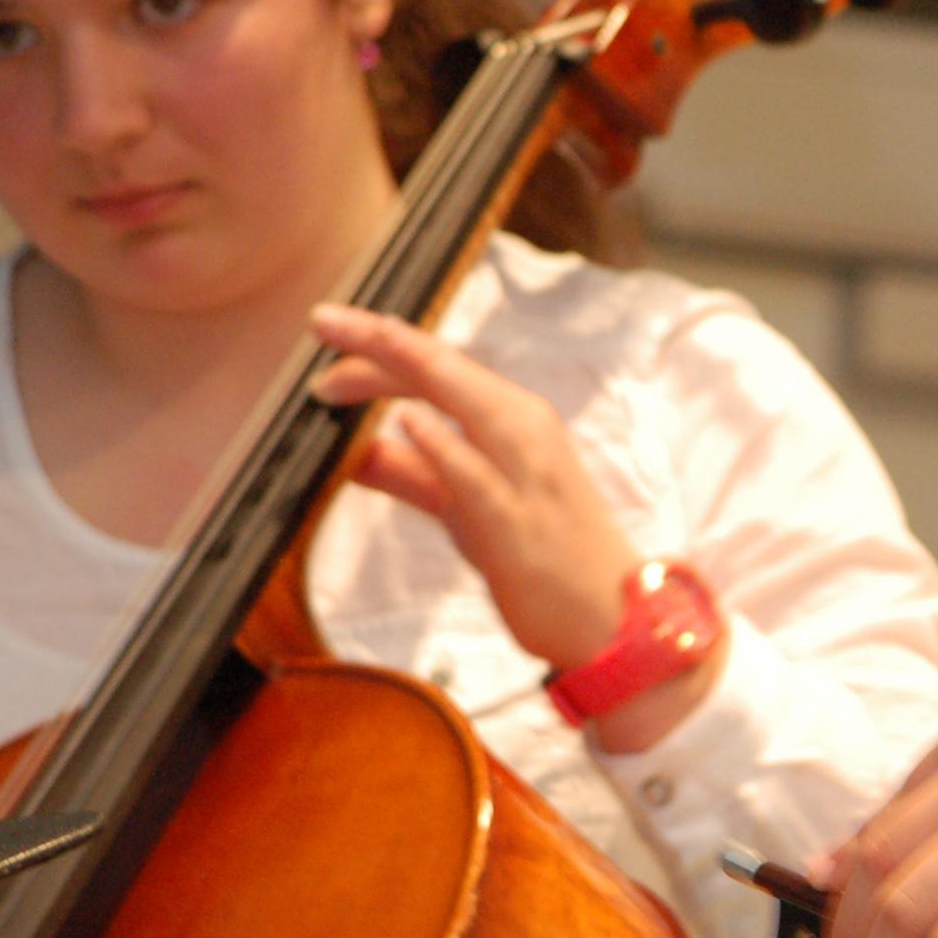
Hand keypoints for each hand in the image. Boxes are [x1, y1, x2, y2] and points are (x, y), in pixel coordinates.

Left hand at [308, 304, 638, 669]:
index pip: (440, 368)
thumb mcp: (467, 508)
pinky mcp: (517, 520)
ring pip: (464, 403)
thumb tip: (355, 452)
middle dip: (380, 340)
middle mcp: (524, 432)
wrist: (614, 617)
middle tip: (322, 321)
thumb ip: (415, 475)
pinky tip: (407, 420)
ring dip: (404, 371)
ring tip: (351, 349)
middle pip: (444, 371)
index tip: (330, 327)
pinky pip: (476, 474)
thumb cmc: (545, 558)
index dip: (382, 343)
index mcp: (515, 422)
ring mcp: (524, 473)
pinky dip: (444, 444)